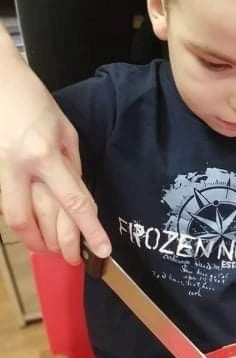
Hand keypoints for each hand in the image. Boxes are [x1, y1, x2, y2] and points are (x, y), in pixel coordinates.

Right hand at [0, 45, 109, 259]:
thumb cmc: (32, 100)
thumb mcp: (64, 129)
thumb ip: (72, 165)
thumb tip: (78, 194)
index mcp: (45, 155)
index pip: (74, 202)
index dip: (89, 230)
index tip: (103, 250)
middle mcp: (20, 168)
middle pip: (37, 222)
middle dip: (56, 245)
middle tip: (73, 257)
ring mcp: (0, 172)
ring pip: (15, 221)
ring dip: (34, 240)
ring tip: (51, 248)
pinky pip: (6, 207)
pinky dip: (21, 222)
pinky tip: (32, 227)